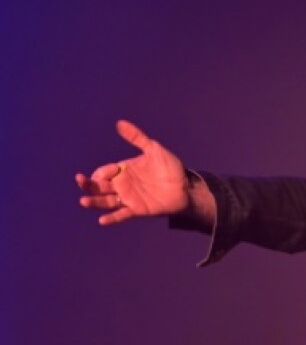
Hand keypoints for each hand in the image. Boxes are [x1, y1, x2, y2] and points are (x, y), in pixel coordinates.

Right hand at [76, 120, 190, 224]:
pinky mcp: (138, 210)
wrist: (187, 187)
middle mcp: (122, 185)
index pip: (105, 171)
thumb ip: (137, 138)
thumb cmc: (170, 168)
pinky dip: (112, 218)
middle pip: (99, 186)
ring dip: (94, 202)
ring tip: (83, 201)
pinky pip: (122, 215)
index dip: (104, 171)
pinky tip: (102, 221)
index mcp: (123, 170)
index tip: (114, 169)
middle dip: (88, 184)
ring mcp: (129, 198)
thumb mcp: (154, 150)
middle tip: (79, 180)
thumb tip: (119, 123)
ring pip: (106, 201)